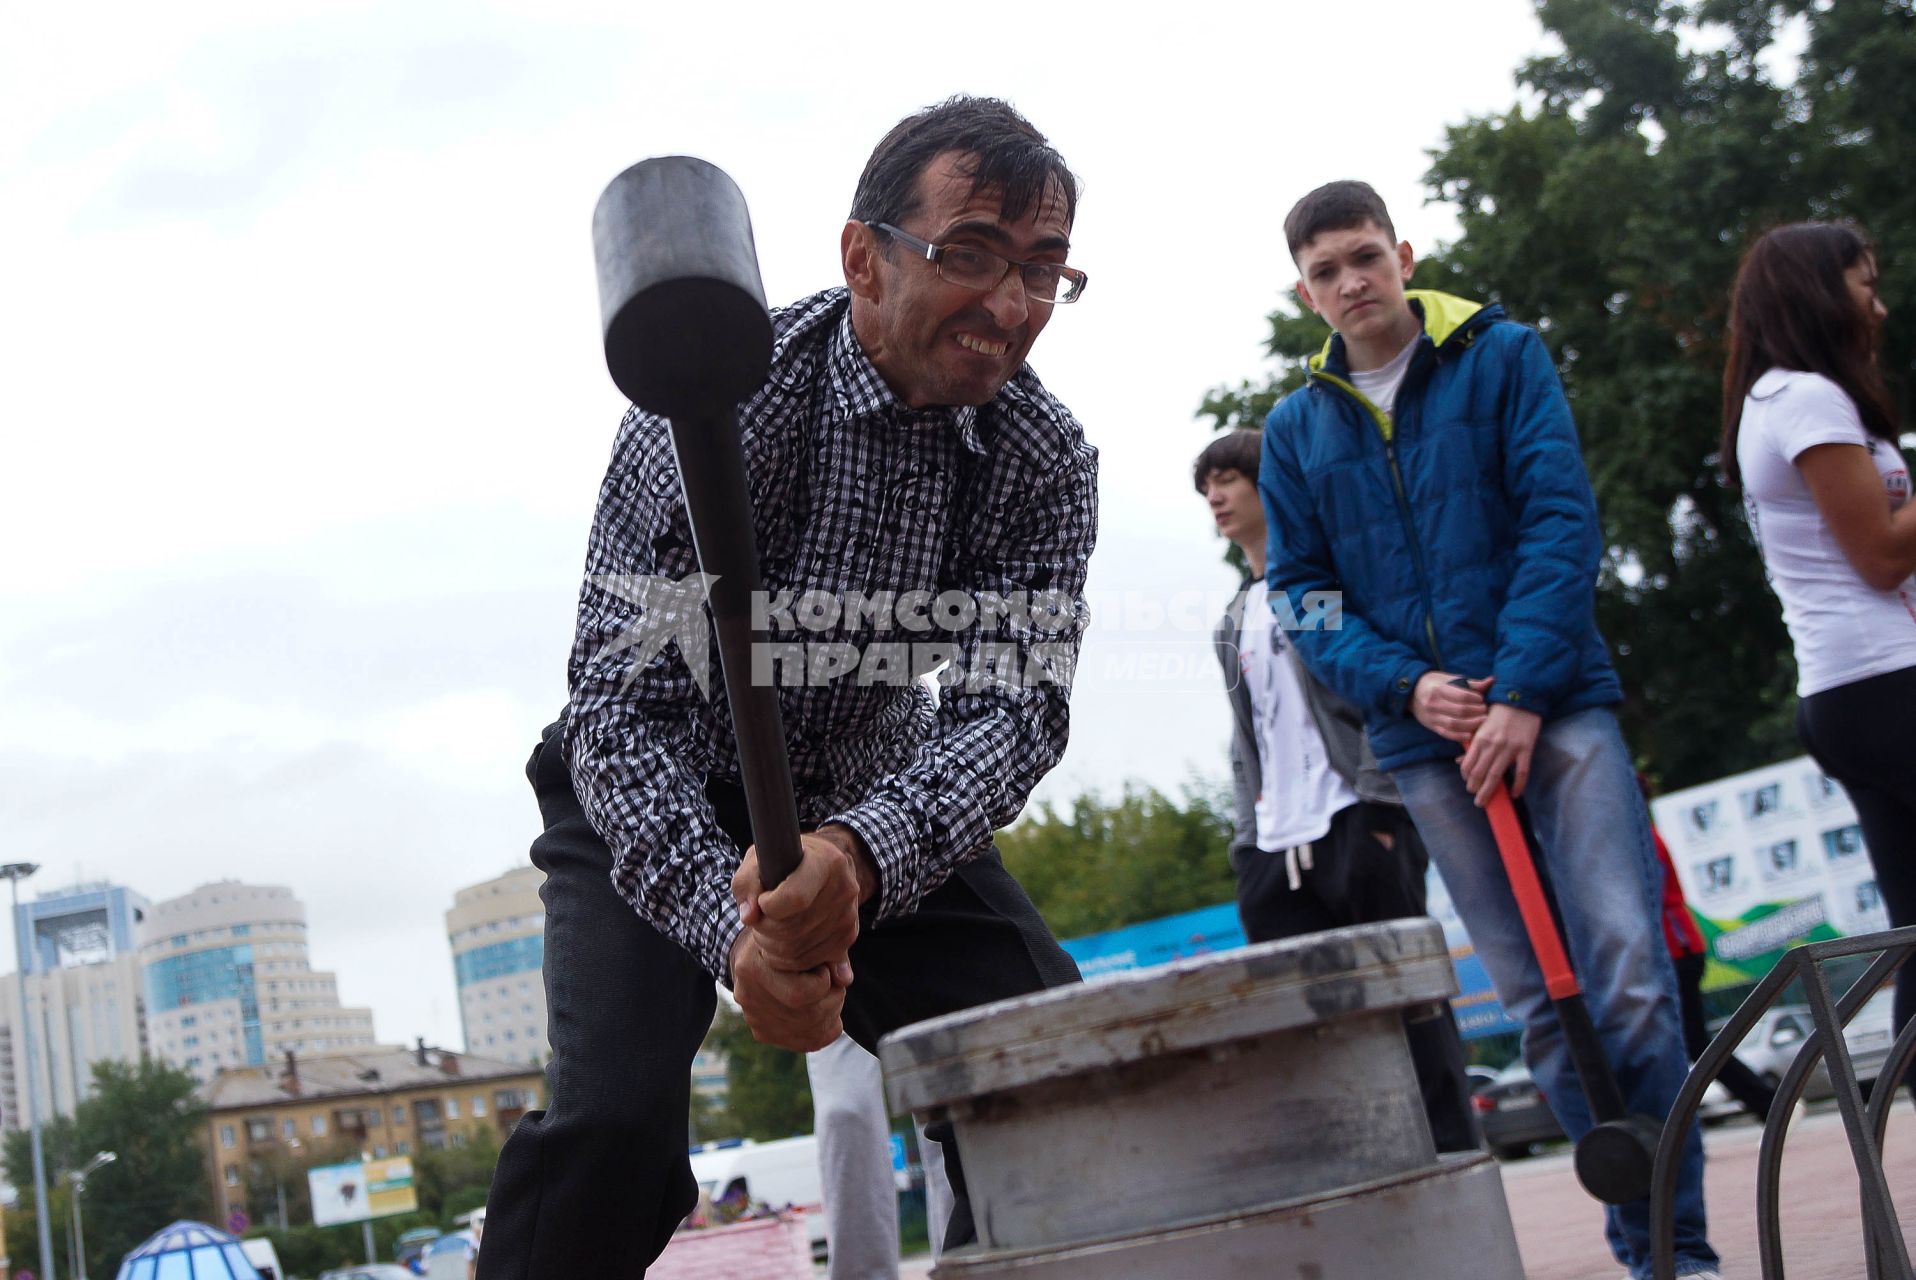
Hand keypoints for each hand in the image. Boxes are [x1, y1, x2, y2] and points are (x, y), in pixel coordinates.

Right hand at [729, 932, 845, 1051]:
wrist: (756, 951)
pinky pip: (802, 1043)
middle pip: (804, 1016)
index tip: (825, 968)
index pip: (798, 993)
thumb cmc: (787, 939)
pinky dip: (824, 1032)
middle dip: (833, 1001)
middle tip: (836, 985)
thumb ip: (829, 954)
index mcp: (751, 966)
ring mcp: (753, 1017)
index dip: (824, 983)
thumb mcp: (806, 936)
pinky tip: (829, 1016)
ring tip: (832, 996)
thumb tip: (845, 979)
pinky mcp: (762, 1032)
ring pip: (806, 1032)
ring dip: (830, 1016)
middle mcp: (747, 995)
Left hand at [733, 833, 864, 985]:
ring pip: (797, 950)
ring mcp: (848, 915)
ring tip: (767, 929)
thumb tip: (750, 917)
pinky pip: (810, 962)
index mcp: (827, 861)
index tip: (762, 900)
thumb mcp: (759, 860)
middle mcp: (844, 888)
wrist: (818, 865)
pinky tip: (781, 943)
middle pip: (792, 929)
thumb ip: (747, 883)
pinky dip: (788, 960)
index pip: (795, 898)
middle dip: (764, 929)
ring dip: (772, 947)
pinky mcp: (848, 936)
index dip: (768, 906)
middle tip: (759, 919)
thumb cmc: (784, 860)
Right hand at [1411, 672, 1492, 742]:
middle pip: (1460, 711)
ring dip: (1471, 724)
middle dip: (1476, 712)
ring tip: (1481, 721)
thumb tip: (1491, 681)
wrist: (1412, 693)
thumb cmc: (1435, 684)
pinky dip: (1460, 736)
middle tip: (1485, 711)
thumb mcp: (1450, 679)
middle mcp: (1433, 704)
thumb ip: (1471, 683)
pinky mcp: (1432, 726)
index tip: (1481, 699)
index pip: (1462, 696)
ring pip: (1454, 725)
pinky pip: (1447, 734)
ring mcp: (1431, 717)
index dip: (1475, 699)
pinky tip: (1470, 734)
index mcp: (1438, 689)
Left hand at [1458, 702, 1542, 805]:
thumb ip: (1471, 742)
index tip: (1467, 783)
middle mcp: (1493, 745)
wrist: (1521, 697)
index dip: (1466, 776)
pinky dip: (1518, 785)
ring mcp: (1510, 748)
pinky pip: (1522, 772)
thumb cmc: (1498, 711)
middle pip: (1480, 773)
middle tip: (1475, 797)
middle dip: (1475, 788)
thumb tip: (1460, 761)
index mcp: (1480, 738)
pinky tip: (1515, 795)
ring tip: (1484, 801)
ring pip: (1497, 775)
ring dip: (1488, 791)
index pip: (1468, 764)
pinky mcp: (1526, 749)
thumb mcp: (1480, 724)